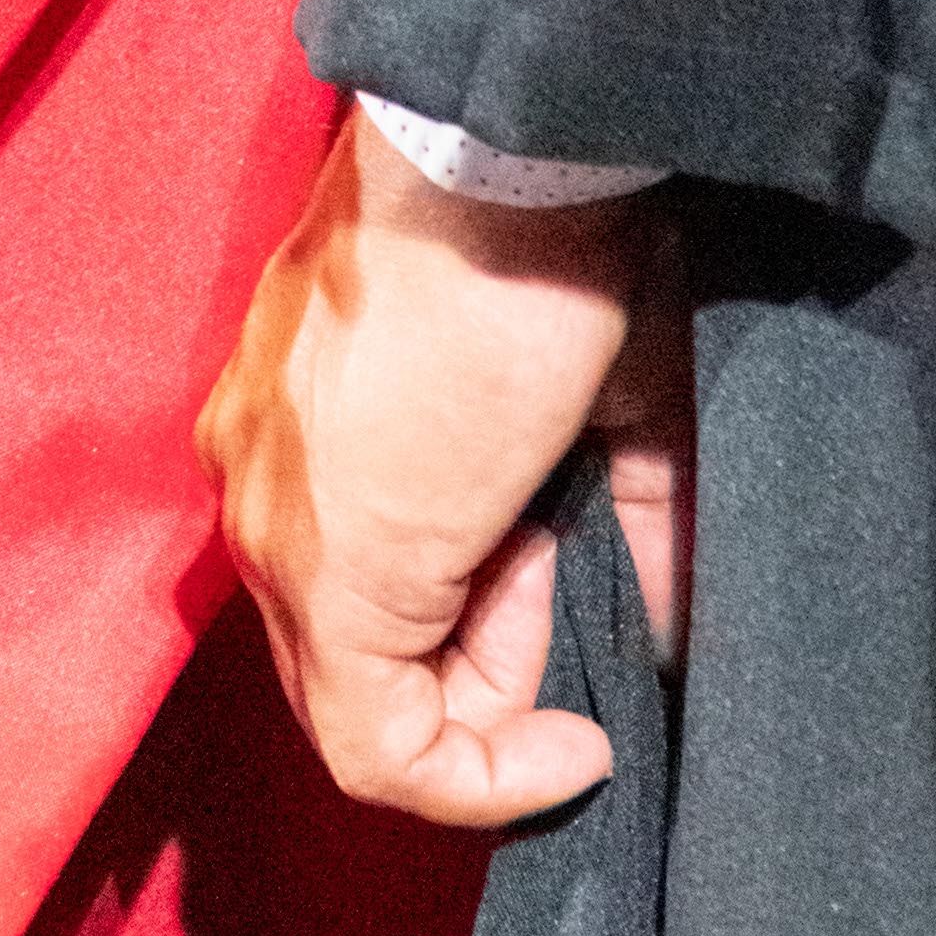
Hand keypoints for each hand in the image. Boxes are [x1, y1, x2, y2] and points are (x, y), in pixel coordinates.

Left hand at [208, 115, 689, 826]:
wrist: (511, 163)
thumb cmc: (547, 243)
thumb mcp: (601, 397)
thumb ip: (628, 523)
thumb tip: (674, 635)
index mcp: (302, 418)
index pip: (364, 585)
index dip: (484, 632)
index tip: (573, 590)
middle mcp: (260, 475)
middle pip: (360, 651)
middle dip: (487, 663)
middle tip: (574, 579)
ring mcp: (275, 521)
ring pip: (365, 698)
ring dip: (492, 688)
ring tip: (563, 572)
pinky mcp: (322, 567)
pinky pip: (372, 740)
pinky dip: (478, 771)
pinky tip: (570, 739)